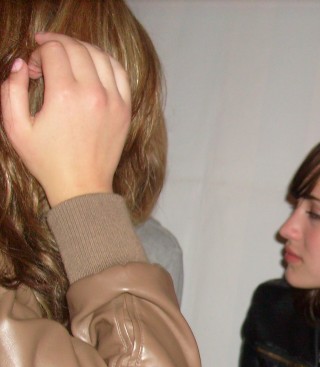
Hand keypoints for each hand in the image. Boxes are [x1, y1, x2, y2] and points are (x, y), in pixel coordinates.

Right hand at [1, 32, 130, 206]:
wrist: (82, 186)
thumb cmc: (47, 160)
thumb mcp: (16, 128)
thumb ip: (11, 90)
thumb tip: (20, 63)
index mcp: (64, 95)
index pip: (53, 50)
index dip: (37, 52)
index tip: (32, 69)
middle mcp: (93, 93)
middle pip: (76, 47)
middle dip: (56, 45)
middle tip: (45, 56)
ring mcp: (113, 100)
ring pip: (99, 55)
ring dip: (80, 48)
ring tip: (66, 55)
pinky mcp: (125, 108)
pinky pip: (119, 72)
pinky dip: (104, 61)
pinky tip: (90, 64)